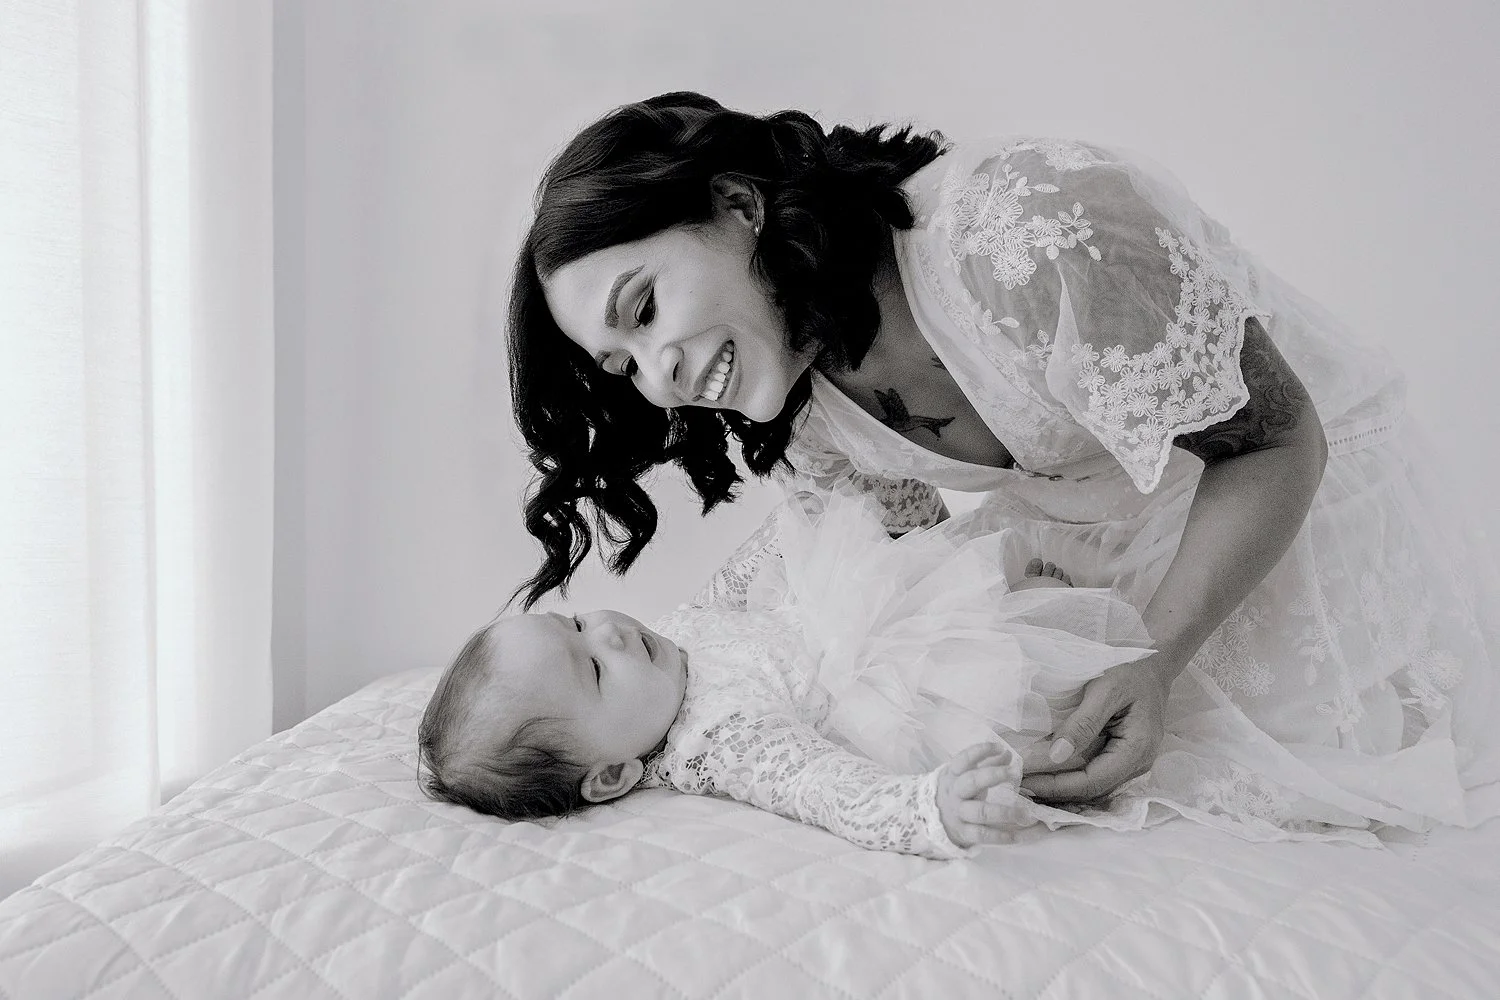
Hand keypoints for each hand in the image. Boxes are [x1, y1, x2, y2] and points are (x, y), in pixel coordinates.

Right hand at [936, 742, 1029, 847]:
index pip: (964, 759)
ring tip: (1026, 814)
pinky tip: (1017, 836)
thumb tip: (1008, 754)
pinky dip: (1000, 836)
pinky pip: (982, 834)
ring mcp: (959, 814)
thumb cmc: (956, 793)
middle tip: (1015, 773)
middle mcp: (955, 793)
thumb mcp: (965, 776)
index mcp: (953, 775)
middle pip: (972, 782)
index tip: (999, 747)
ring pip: (981, 812)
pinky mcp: (963, 833)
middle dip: (995, 775)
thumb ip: (987, 764)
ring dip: (1005, 812)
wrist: (934, 819)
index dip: (980, 751)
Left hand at [1020, 655, 1171, 803]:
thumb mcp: (1105, 690)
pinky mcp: (1122, 759)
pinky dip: (1069, 777)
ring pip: (1091, 787)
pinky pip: (1093, 775)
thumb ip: (1083, 723)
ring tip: (1027, 781)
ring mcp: (1131, 765)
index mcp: (1136, 749)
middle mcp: (1137, 765)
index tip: (1024, 781)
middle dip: (1054, 791)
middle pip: (1091, 790)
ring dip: (1060, 787)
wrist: (1153, 669)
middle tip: (1017, 784)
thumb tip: (1056, 755)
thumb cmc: (1131, 674)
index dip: (1056, 786)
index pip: (1092, 781)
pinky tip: (1047, 773)